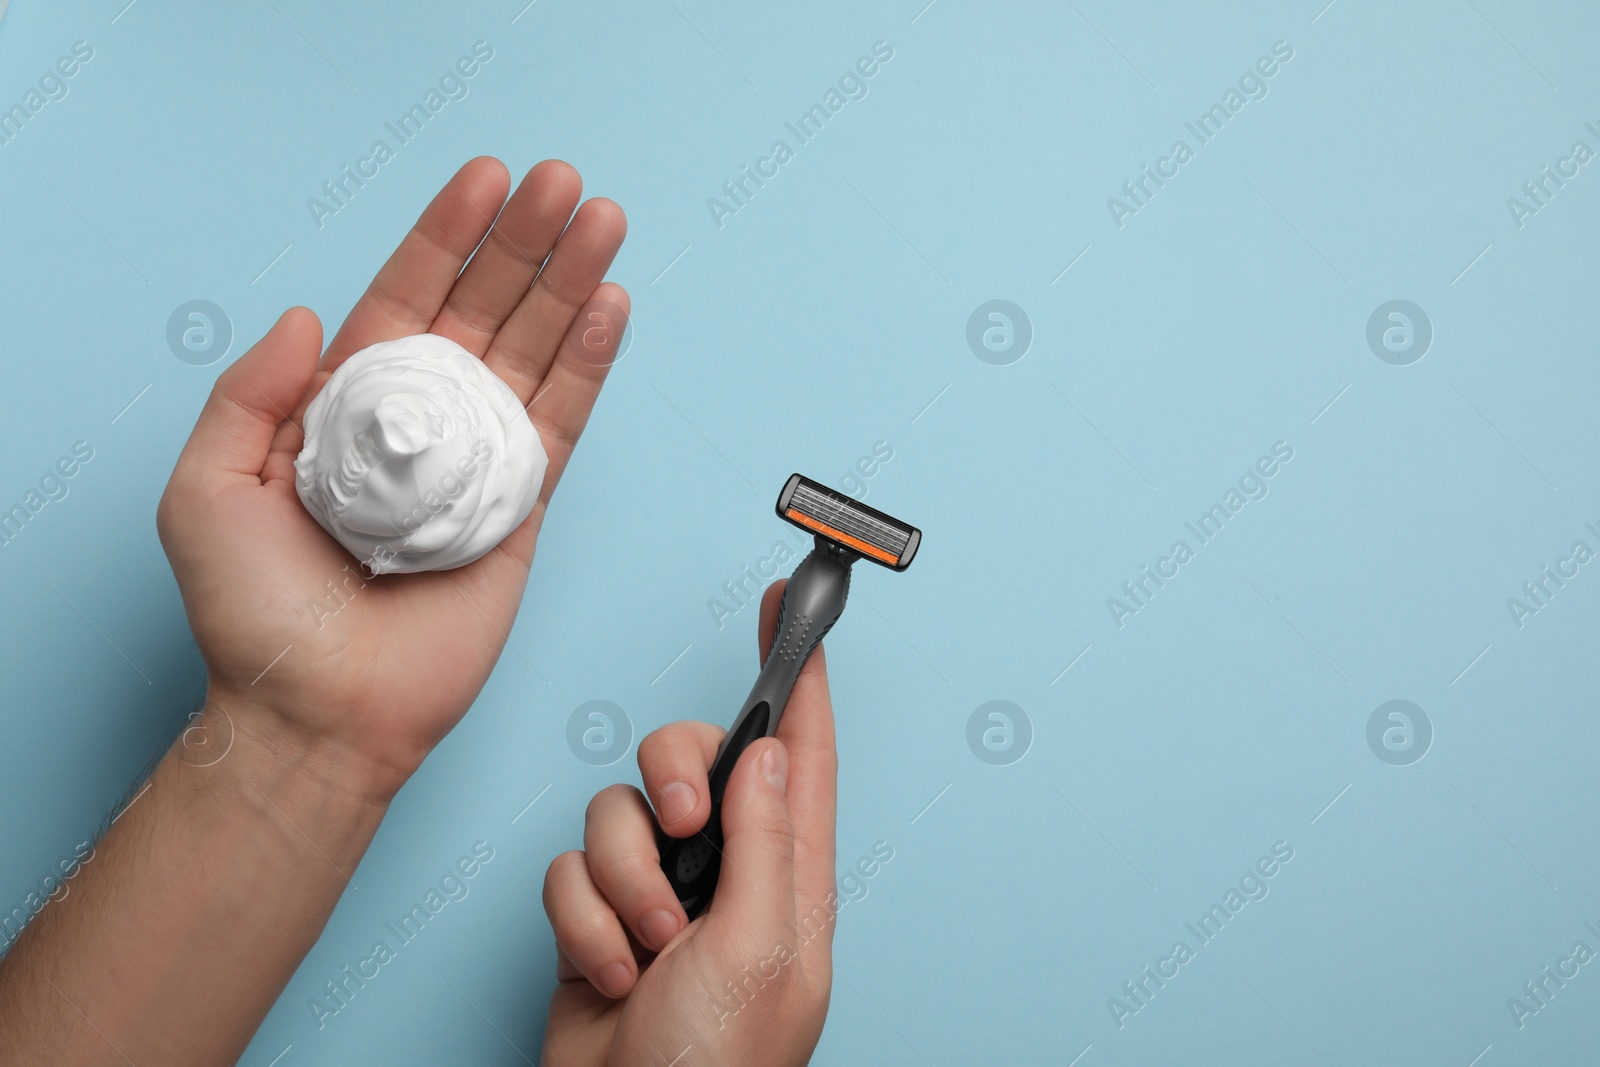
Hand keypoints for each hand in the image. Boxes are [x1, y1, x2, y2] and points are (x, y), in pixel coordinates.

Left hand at [157, 157, 627, 795]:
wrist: (319, 710)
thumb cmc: (254, 615)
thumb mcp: (205, 488)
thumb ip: (248, 393)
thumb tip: (303, 316)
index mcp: (348, 404)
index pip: (408, 296)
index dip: (447, 235)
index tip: (487, 177)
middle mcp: (421, 421)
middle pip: (486, 309)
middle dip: (526, 242)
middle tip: (564, 183)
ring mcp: (478, 461)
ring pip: (536, 353)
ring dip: (572, 285)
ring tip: (603, 221)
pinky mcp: (523, 508)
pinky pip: (564, 424)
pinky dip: (591, 366)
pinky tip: (612, 308)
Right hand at [541, 581, 837, 1066]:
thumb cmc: (714, 1066)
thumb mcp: (758, 945)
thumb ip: (766, 838)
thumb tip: (768, 749)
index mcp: (789, 872)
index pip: (799, 750)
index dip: (796, 672)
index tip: (787, 606)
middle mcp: (727, 868)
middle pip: (689, 759)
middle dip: (669, 783)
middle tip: (682, 828)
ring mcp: (661, 891)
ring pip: (616, 811)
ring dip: (621, 883)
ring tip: (648, 949)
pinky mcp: (600, 915)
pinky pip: (569, 867)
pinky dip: (581, 922)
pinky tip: (611, 974)